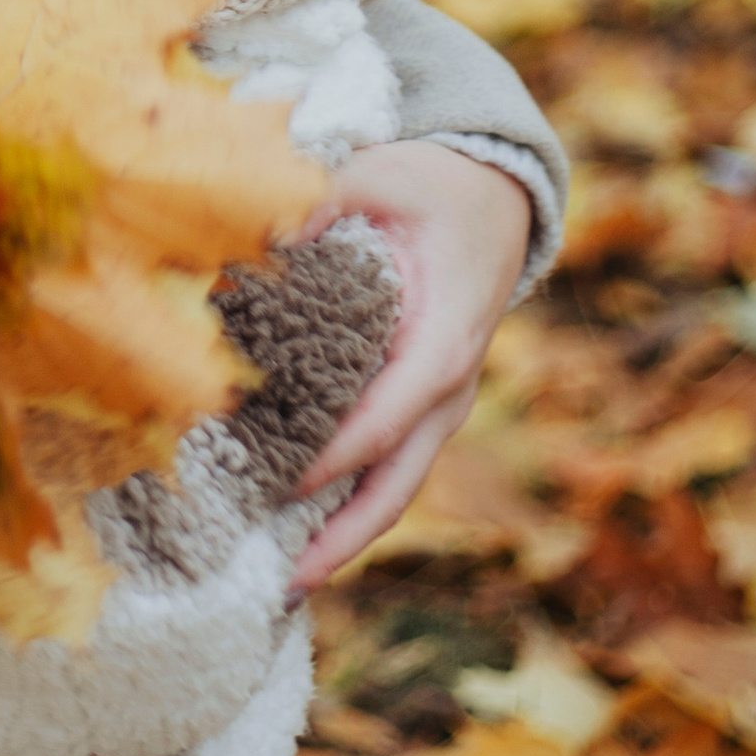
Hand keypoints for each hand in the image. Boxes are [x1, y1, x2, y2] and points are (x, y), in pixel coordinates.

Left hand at [287, 141, 531, 590]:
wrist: (492, 199)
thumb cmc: (434, 189)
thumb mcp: (385, 173)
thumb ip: (325, 194)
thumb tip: (262, 230)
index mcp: (446, 337)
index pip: (394, 411)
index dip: (341, 451)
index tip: (286, 481)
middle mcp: (446, 387)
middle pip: (400, 481)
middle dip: (344, 536)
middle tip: (281, 582)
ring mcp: (435, 406)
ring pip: (392, 487)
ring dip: (338, 534)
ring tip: (273, 578)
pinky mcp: (414, 408)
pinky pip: (380, 466)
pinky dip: (338, 499)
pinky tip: (284, 527)